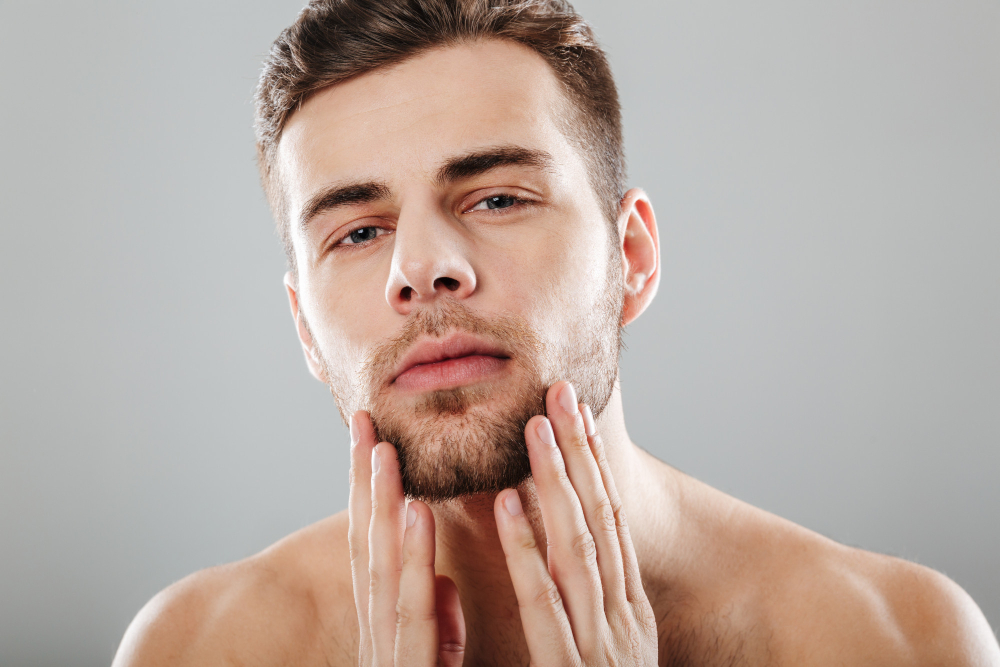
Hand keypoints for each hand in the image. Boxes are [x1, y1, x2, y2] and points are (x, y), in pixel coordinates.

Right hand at [348, 411, 465, 665]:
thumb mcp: (437, 665)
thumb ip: (438, 626)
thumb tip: (445, 582)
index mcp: (388, 632)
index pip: (374, 550)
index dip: (368, 493)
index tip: (370, 439)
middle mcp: (379, 638)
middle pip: (368, 546)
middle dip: (362, 482)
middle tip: (363, 421)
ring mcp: (388, 657)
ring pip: (383, 568)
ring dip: (382, 505)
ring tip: (383, 450)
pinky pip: (414, 612)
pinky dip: (415, 559)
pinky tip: (416, 512)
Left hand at [494, 382, 658, 664]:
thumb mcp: (612, 655)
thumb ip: (593, 613)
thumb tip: (576, 567)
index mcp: (630, 612)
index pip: (612, 521)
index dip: (597, 464)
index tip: (580, 414)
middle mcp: (620, 618)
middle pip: (599, 517)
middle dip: (580, 450)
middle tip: (560, 391)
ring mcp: (598, 643)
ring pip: (576, 546)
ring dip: (556, 481)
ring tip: (534, 428)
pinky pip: (542, 601)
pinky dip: (525, 549)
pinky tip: (506, 504)